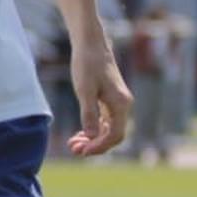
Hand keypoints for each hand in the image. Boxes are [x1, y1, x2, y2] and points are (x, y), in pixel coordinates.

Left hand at [67, 42, 132, 157]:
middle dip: (94, 145)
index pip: (115, 135)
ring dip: (93, 139)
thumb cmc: (87, 64)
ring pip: (108, 129)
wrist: (90, 44)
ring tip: (73, 144)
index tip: (81, 152)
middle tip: (73, 149)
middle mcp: (123, 105)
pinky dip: (94, 129)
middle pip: (113, 135)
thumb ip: (89, 114)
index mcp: (121, 104)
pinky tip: (80, 133)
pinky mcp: (110, 99)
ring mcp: (118, 102)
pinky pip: (105, 121)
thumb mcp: (85, 90)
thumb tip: (92, 137)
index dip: (99, 146)